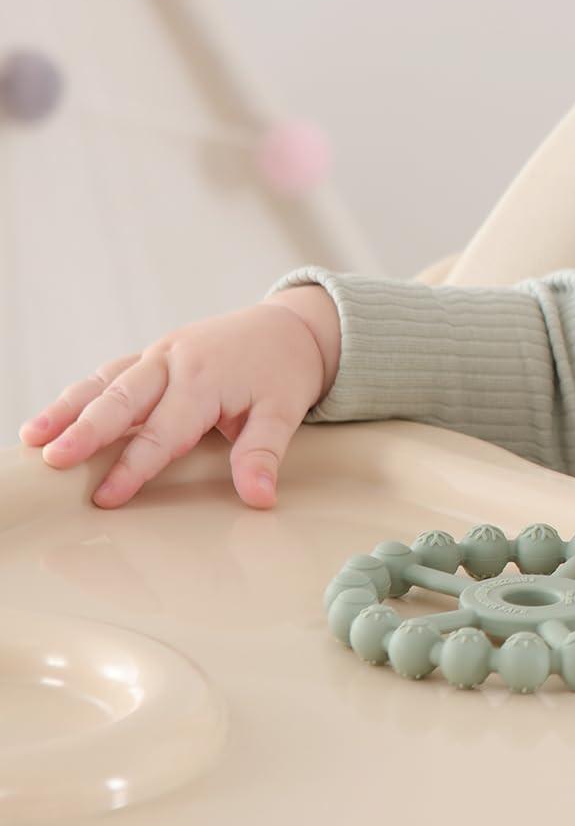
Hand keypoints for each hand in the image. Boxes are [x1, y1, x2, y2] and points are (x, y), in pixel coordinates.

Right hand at [17, 300, 332, 509]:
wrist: (290, 327)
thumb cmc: (284, 371)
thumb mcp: (284, 411)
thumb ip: (264, 454)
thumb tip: (259, 498)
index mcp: (205, 378)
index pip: (165, 432)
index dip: (135, 466)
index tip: (107, 498)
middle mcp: (174, 362)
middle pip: (123, 399)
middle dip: (86, 430)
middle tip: (53, 460)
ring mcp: (158, 356)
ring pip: (105, 382)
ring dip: (68, 408)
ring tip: (33, 438)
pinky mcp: (151, 357)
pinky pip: (109, 374)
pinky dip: (78, 395)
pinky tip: (50, 419)